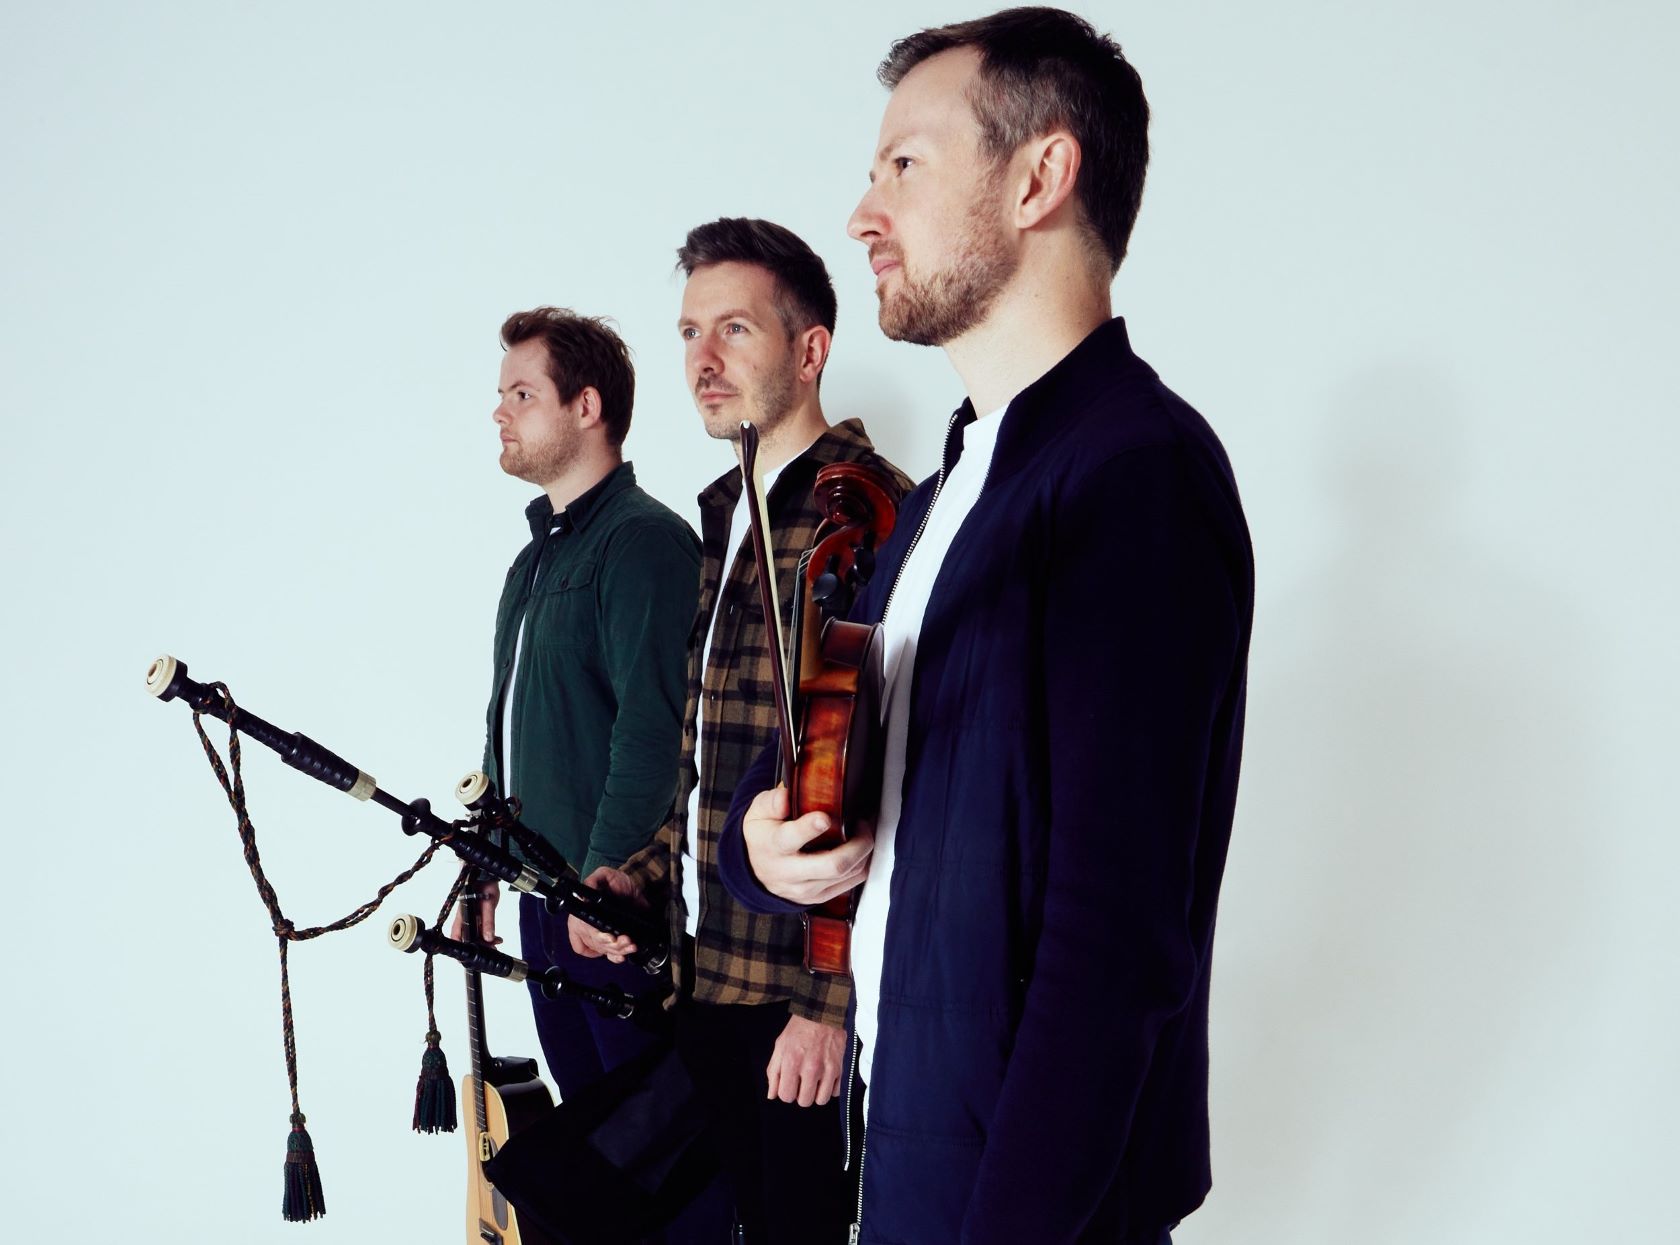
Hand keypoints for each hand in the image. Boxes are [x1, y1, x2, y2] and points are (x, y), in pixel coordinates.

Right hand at [449, 879, 501, 944]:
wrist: (488, 874)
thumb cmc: (484, 885)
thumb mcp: (489, 905)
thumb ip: (488, 922)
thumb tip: (488, 938)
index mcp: (462, 916)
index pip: (456, 937)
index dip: (460, 949)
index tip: (468, 959)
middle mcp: (464, 918)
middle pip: (467, 938)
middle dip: (479, 947)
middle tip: (492, 950)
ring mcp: (470, 917)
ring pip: (475, 934)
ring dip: (485, 941)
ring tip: (496, 944)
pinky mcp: (477, 915)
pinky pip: (480, 928)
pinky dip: (487, 934)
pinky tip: (496, 937)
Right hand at [568, 866, 645, 960]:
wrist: (635, 885)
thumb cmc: (616, 880)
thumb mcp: (603, 875)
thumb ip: (592, 881)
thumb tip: (583, 897)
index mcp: (581, 913)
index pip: (580, 931)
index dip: (592, 937)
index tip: (608, 937)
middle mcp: (588, 926)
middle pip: (595, 943)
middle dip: (611, 944)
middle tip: (625, 939)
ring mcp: (601, 933)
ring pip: (604, 950)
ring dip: (618, 950)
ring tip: (630, 944)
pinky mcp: (613, 938)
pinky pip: (609, 954)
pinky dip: (616, 957)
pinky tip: (624, 955)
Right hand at [743, 785, 872, 905]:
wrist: (756, 869)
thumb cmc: (764, 835)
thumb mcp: (759, 812)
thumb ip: (772, 801)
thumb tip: (785, 798)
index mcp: (773, 846)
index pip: (790, 838)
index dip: (809, 828)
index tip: (824, 818)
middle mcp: (789, 872)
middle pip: (832, 865)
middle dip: (857, 844)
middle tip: (862, 825)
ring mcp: (804, 889)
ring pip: (846, 874)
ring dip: (863, 852)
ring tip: (863, 833)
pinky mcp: (817, 897)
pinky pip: (850, 884)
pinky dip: (861, 865)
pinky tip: (859, 850)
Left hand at [766, 1013, 845, 1106]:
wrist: (822, 1013)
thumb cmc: (799, 1029)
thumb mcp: (780, 1046)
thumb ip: (773, 1072)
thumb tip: (772, 1094)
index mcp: (792, 1062)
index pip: (786, 1096)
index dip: (787, 1092)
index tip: (790, 1084)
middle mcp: (810, 1068)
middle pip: (804, 1101)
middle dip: (801, 1094)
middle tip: (802, 1082)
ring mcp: (828, 1069)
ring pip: (821, 1100)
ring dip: (817, 1094)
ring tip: (815, 1082)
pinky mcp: (841, 1067)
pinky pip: (836, 1092)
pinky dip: (831, 1088)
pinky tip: (825, 1077)